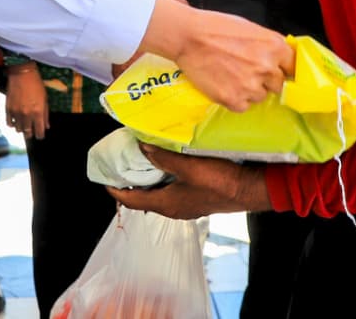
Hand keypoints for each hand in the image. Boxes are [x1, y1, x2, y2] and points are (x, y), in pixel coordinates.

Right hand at [5, 64, 48, 139]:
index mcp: (38, 112)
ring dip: (22, 129)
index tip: (40, 135)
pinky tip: (15, 121)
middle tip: (32, 131)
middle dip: (31, 134)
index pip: (39, 132)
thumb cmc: (36, 84)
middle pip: (28, 133)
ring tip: (24, 125)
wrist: (22, 74)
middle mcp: (27, 115)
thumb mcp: (45, 99)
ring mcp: (16, 113)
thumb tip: (46, 126)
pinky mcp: (8, 109)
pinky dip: (12, 124)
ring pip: (18, 130)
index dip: (40, 135)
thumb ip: (46, 114)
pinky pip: (9, 123)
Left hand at [107, 144, 270, 218]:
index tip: (104, 180)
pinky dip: (163, 178)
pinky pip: (171, 189)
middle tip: (121, 164)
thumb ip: (164, 158)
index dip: (116, 191)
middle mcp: (174, 208)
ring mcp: (186, 204)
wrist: (251, 189)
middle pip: (144, 198)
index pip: (133, 201)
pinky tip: (166, 163)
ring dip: (148, 179)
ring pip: (159, 193)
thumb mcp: (189, 167)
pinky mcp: (197, 198)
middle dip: (130, 183)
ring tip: (139, 160)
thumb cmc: (220, 181)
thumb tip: (140, 147)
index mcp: (167, 204)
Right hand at [137, 0, 294, 113]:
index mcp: (275, 46)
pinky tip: (223, 83)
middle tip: (246, 70)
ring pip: (260, 96)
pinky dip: (235, 98)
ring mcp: (252, 86)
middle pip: (278, 84)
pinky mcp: (234, 100)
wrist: (188, 37)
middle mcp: (268, 68)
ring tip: (230, 75)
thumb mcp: (251, 28)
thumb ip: (269, 45)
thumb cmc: (216, 28)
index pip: (294, 67)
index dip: (284, 69)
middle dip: (266, 79)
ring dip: (250, 90)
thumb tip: (281, 58)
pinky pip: (244, 106)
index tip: (280, 72)